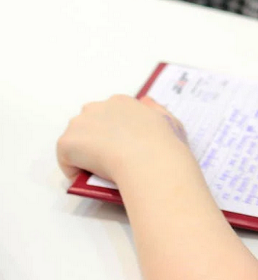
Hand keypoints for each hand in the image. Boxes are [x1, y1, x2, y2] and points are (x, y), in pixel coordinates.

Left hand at [57, 95, 189, 182]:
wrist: (149, 160)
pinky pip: (66, 160)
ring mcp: (79, 124)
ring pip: (76, 141)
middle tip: (111, 160)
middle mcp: (97, 107)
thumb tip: (145, 101)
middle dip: (96, 139)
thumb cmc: (163, 143)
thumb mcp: (169, 120)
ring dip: (84, 154)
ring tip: (100, 171)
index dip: (114, 133)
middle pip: (88, 124)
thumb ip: (155, 110)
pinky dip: (75, 171)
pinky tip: (90, 179)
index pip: (109, 115)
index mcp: (121, 101)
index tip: (123, 148)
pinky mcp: (67, 143)